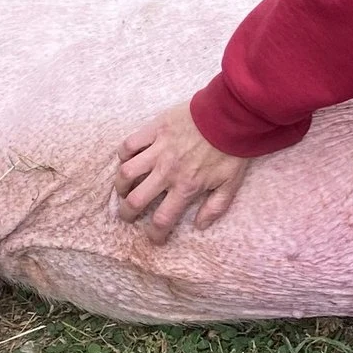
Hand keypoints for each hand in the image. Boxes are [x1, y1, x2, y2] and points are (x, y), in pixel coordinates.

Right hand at [114, 101, 251, 240]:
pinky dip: (124, 154)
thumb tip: (199, 225)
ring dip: (120, 185)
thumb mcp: (231, 183)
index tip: (153, 238)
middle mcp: (167, 171)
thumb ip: (215, 207)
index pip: (162, 219)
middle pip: (136, 200)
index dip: (154, 234)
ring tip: (123, 189)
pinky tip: (127, 159)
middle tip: (128, 215)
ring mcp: (158, 150)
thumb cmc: (232, 149)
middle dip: (127, 213)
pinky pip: (129, 144)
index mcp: (186, 187)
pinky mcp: (154, 129)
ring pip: (126, 172)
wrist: (230, 114)